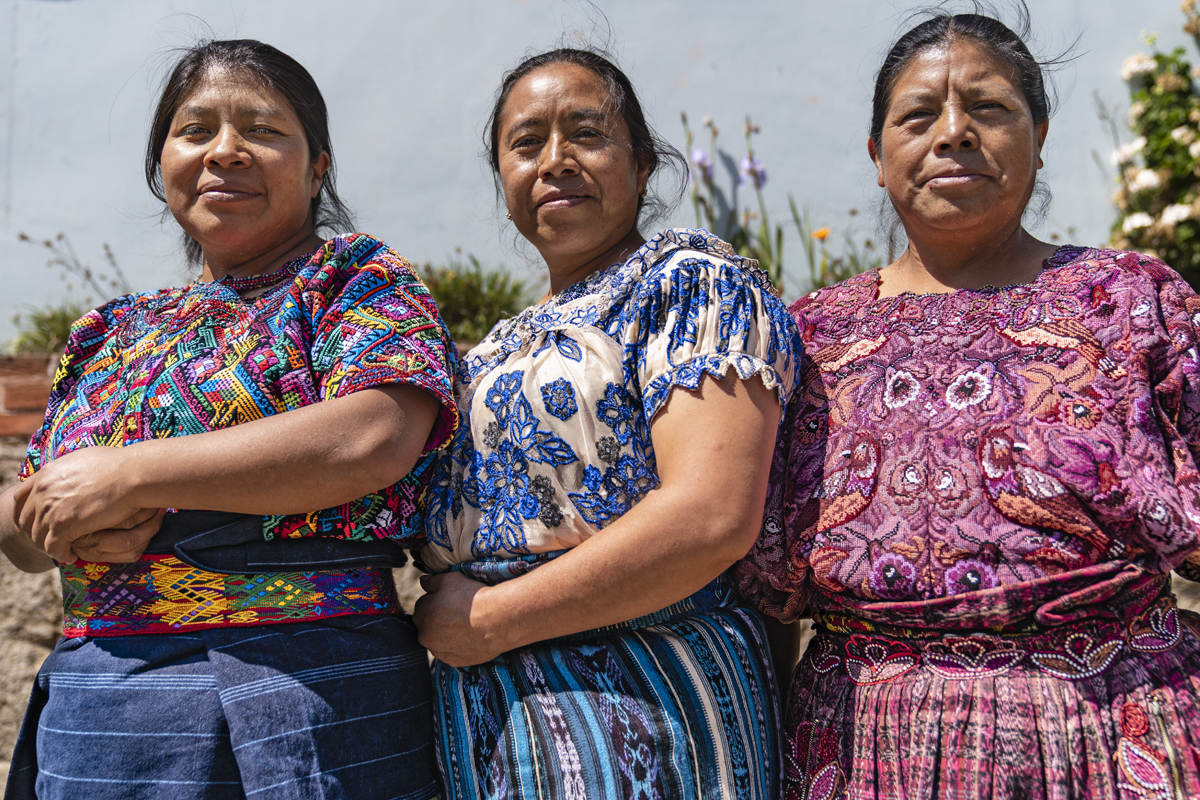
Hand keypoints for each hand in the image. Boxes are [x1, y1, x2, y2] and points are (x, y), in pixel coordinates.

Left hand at [14, 446, 148, 562]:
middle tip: (50, 538)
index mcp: (46, 474)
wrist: (133, 474)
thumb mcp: (84, 460)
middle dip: (35, 531)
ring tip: (63, 550)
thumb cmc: (119, 465)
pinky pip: (53, 547)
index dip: (26, 512)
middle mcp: (43, 490)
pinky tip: (72, 555)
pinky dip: (61, 554)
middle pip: (25, 519)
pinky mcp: (64, 524)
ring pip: (37, 536)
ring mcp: (51, 508)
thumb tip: (71, 471)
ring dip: (49, 545)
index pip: (20, 498)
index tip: (36, 521)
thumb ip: (69, 470)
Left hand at [412, 572, 508, 666]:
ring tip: (465, 626)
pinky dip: (457, 647)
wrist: (497, 621)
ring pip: (438, 641)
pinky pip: (451, 653)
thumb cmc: (473, 598)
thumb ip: (432, 581)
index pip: (423, 605)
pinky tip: (469, 637)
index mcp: (422, 614)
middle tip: (457, 613)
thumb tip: (423, 582)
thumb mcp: (451, 579)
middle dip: (437, 619)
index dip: (436, 601)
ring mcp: (439, 651)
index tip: (449, 600)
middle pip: (428, 625)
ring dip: (445, 634)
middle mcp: (425, 636)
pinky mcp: (453, 661)